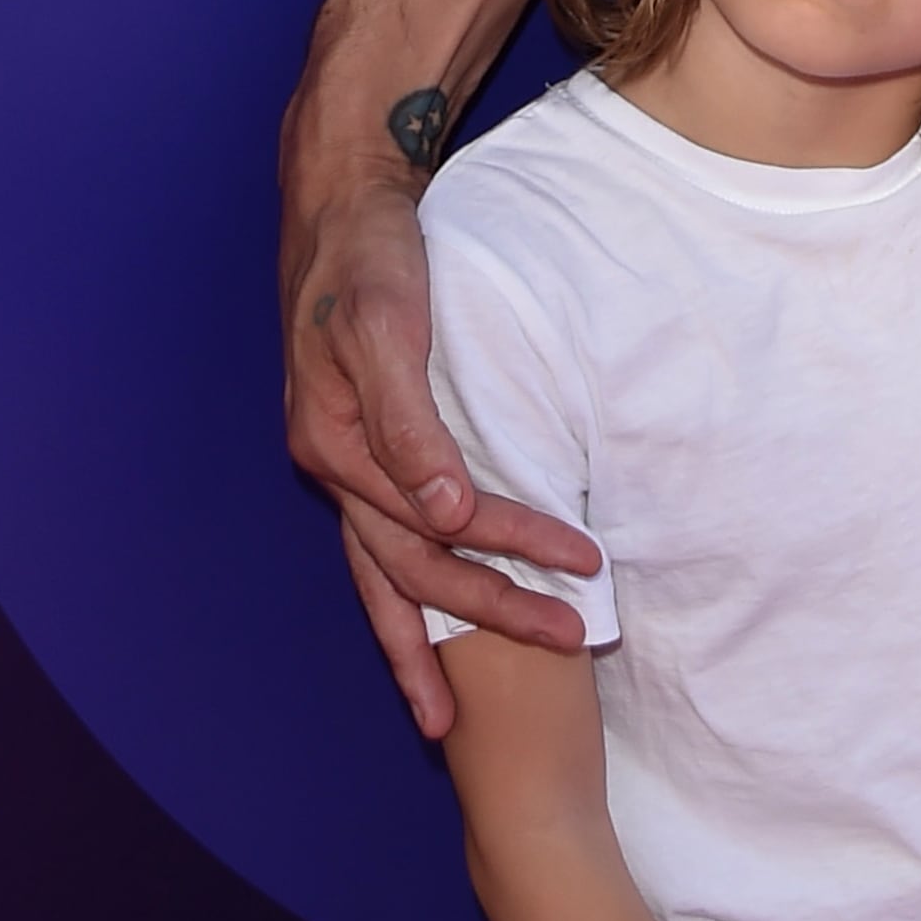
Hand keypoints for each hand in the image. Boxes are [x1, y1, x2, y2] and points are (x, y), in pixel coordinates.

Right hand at [283, 144, 600, 736]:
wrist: (338, 202)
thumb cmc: (370, 255)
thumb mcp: (389, 324)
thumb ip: (412, 421)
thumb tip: (446, 516)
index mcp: (338, 446)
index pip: (438, 530)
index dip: (513, 553)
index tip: (586, 569)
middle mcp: (334, 468)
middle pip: (412, 573)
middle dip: (487, 617)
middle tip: (570, 646)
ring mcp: (341, 465)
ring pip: (385, 576)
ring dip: (424, 642)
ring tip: (448, 718)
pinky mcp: (359, 448)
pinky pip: (382, 543)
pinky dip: (407, 593)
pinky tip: (435, 623)